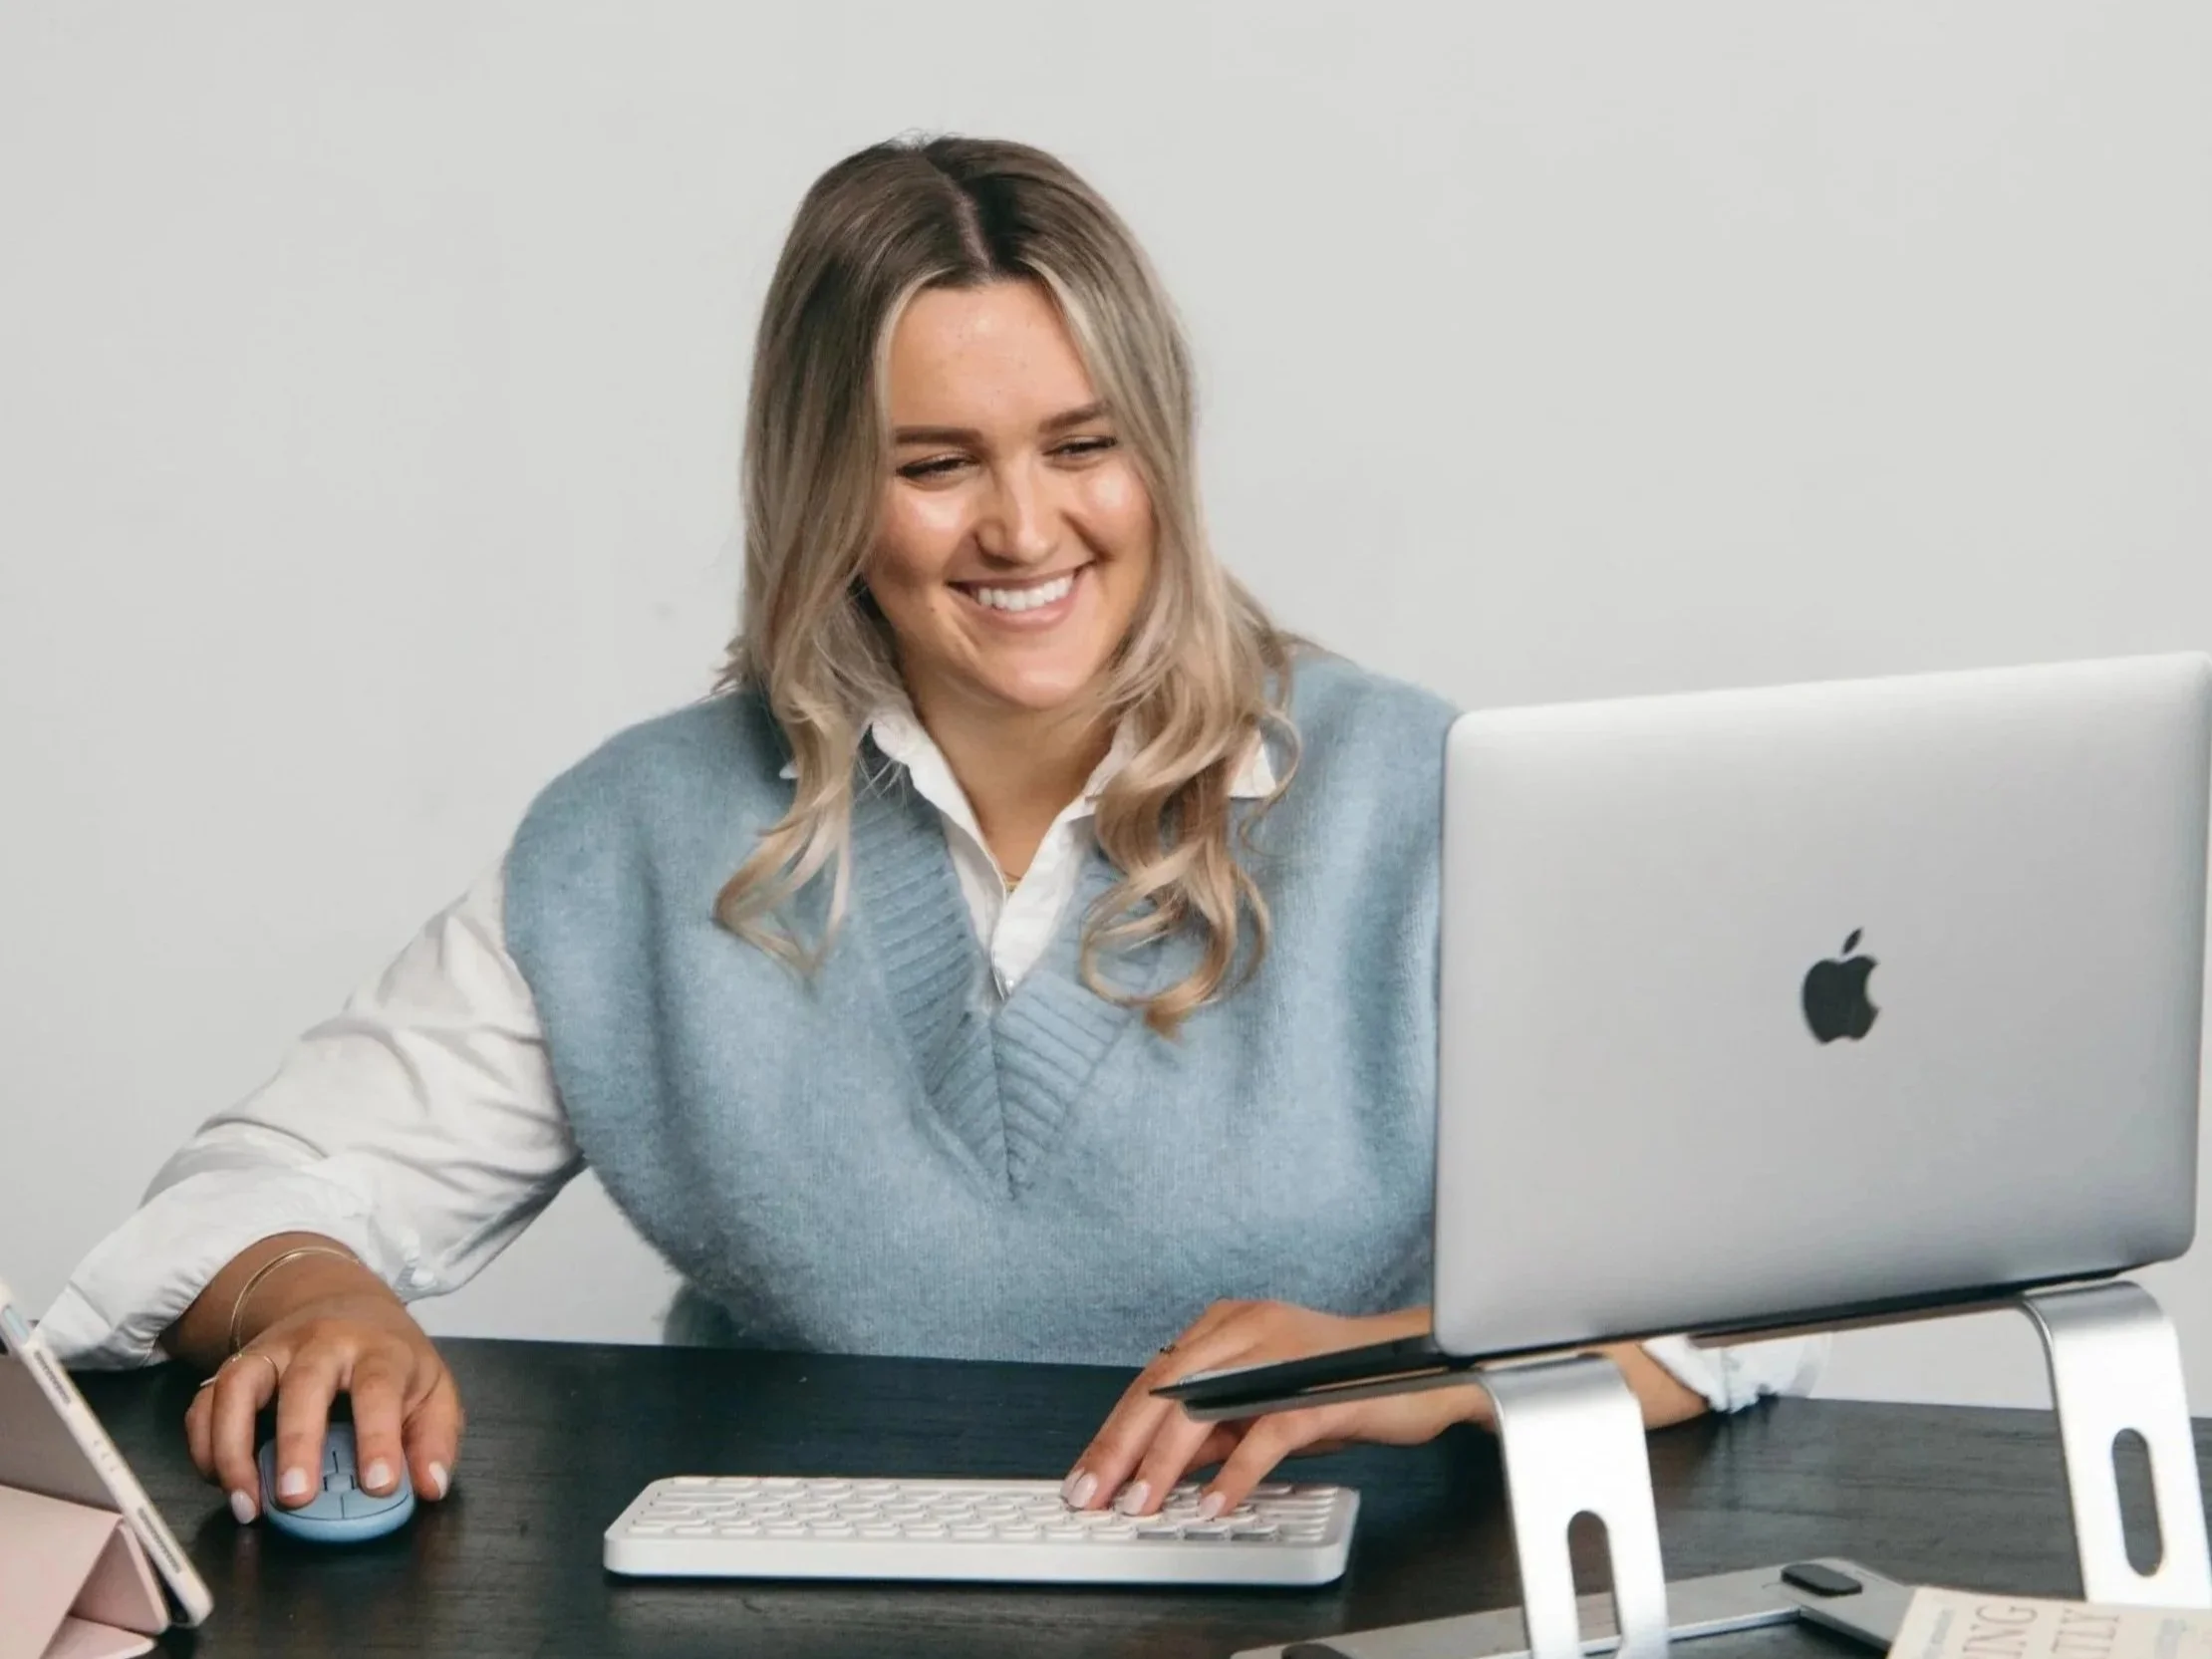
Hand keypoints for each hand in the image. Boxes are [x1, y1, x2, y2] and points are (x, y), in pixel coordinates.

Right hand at [183, 1291, 462, 1523]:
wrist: (345, 1307)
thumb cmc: (392, 1362)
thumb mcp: (433, 1392)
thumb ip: (435, 1440)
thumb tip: (428, 1488)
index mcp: (379, 1349)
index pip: (379, 1387)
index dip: (379, 1437)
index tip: (378, 1486)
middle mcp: (321, 1343)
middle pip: (304, 1383)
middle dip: (298, 1442)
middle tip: (296, 1498)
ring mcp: (272, 1352)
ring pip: (238, 1387)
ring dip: (234, 1449)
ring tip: (248, 1504)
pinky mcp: (235, 1368)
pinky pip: (204, 1403)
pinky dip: (204, 1445)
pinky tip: (220, 1482)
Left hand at [1060, 1300, 1482, 1519]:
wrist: (1425, 1369)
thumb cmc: (1343, 1385)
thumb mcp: (1264, 1403)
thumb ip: (1216, 1425)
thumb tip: (1159, 1467)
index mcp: (1228, 1325)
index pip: (1153, 1379)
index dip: (1115, 1430)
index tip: (1087, 1473)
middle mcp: (1248, 1328)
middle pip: (1165, 1388)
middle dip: (1121, 1447)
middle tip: (1093, 1493)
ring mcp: (1283, 1354)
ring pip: (1204, 1406)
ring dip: (1165, 1464)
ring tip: (1141, 1505)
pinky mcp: (1320, 1389)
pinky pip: (1267, 1433)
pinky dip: (1236, 1472)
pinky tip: (1215, 1503)